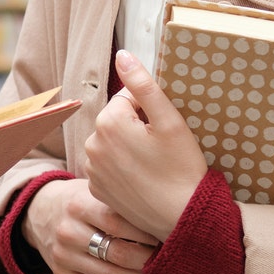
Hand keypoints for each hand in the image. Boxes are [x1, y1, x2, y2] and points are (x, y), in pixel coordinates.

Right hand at [20, 177, 160, 273]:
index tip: (170, 237)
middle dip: (150, 262)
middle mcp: (68, 232)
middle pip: (118, 253)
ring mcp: (63, 257)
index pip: (119, 222)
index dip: (148, 233)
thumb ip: (121, 204)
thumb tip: (163, 224)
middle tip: (174, 262)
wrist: (39, 211)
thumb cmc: (80, 199)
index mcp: (79, 205)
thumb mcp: (94, 191)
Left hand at [84, 50, 209, 243]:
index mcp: (108, 122)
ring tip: (153, 166)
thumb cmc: (181, 168)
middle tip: (161, 150)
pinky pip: (109, 165)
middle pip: (118, 121)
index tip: (164, 133)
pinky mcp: (96, 188)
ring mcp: (92, 168)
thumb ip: (144, 84)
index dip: (151, 112)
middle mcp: (91, 144)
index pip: (129, 100)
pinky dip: (123, 168)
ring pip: (113, 142)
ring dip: (129, 147)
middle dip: (138, 129)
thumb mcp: (170, 121)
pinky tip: (142, 179)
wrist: (181, 218)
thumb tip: (123, 54)